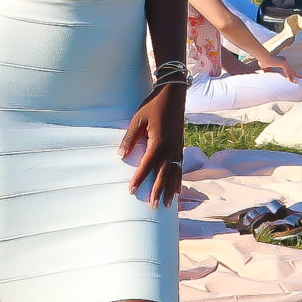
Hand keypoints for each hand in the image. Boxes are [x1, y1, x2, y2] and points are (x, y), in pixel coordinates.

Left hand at [118, 87, 185, 207]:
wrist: (173, 95)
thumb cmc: (153, 106)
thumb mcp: (138, 120)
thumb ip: (130, 139)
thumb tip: (120, 155)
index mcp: (158, 142)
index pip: (147, 165)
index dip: (139, 179)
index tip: (131, 191)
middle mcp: (170, 148)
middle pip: (163, 174)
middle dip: (157, 191)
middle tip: (153, 207)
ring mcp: (177, 147)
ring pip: (174, 173)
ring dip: (170, 189)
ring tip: (166, 205)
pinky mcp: (180, 145)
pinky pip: (180, 167)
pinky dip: (178, 179)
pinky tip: (177, 190)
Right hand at [256, 54, 299, 82]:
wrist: (263, 57)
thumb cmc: (263, 61)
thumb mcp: (265, 67)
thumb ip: (267, 70)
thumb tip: (265, 73)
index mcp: (281, 61)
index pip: (287, 68)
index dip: (290, 72)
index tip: (293, 76)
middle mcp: (284, 60)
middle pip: (291, 69)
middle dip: (295, 74)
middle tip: (300, 78)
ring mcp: (284, 62)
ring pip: (290, 71)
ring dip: (294, 76)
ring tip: (298, 81)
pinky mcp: (283, 63)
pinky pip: (287, 71)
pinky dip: (289, 76)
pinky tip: (291, 80)